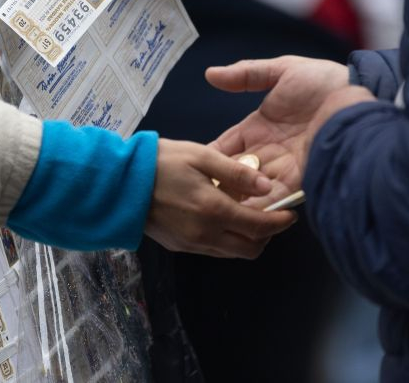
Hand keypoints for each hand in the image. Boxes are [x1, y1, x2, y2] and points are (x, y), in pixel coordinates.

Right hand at [145, 139, 295, 258]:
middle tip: (271, 216)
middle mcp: (206, 235)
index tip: (291, 214)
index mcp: (214, 211)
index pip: (259, 227)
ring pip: (232, 252)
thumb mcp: (200, 155)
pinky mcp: (178, 247)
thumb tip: (268, 186)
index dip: (280, 222)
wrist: (117, 183)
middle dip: (267, 236)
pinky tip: (221, 217)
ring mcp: (191, 245)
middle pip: (250, 249)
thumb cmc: (159, 162)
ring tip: (246, 214)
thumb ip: (236, 173)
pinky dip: (226, 239)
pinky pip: (213, 250)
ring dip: (246, 238)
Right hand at [207, 57, 349, 205]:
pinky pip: (277, 196)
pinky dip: (261, 205)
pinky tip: (244, 213)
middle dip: (220, 185)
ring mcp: (286, 167)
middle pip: (237, 173)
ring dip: (238, 198)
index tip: (188, 169)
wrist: (360, 95)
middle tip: (196, 197)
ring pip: (254, 190)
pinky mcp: (304, 178)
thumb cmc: (325, 80)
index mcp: (261, 127)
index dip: (210, 158)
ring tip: (214, 211)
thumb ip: (247, 74)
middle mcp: (271, 151)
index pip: (227, 147)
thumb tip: (210, 74)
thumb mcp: (282, 70)